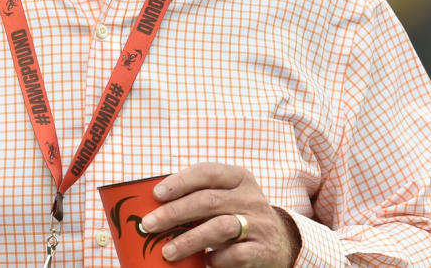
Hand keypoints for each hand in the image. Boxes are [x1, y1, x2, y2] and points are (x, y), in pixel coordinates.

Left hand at [139, 162, 300, 266]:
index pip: (207, 172)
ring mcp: (259, 224)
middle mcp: (251, 198)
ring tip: (167, 251)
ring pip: (220, 227)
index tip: (156, 194)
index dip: (180, 181)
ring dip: (189, 240)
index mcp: (239, 178)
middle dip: (174, 212)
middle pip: (208, 200)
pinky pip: (236, 254)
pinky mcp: (263, 250)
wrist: (281, 242)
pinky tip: (204, 261)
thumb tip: (156, 207)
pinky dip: (216, 259)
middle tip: (149, 225)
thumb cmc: (240, 217)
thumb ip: (201, 198)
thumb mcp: (228, 199)